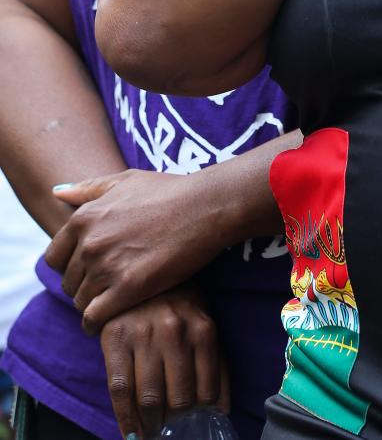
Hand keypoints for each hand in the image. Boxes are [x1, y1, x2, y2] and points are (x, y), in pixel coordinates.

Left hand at [45, 169, 227, 333]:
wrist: (206, 206)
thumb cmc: (170, 190)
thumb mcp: (126, 180)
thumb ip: (88, 188)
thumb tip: (57, 192)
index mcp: (84, 218)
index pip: (54, 257)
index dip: (70, 265)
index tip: (88, 269)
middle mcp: (89, 244)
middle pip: (68, 282)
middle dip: (83, 286)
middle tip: (106, 286)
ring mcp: (107, 267)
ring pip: (81, 301)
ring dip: (93, 304)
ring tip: (113, 301)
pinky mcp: (128, 289)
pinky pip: (95, 318)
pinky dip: (97, 323)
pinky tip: (111, 320)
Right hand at [100, 285, 227, 439]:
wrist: (142, 271)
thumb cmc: (179, 304)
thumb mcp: (204, 324)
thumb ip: (216, 363)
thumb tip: (222, 409)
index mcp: (202, 329)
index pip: (206, 389)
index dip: (200, 413)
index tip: (195, 421)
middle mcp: (175, 331)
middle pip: (178, 397)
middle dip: (175, 420)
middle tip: (170, 426)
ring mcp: (143, 335)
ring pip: (149, 397)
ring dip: (151, 424)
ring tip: (152, 429)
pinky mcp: (116, 338)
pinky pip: (119, 390)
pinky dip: (126, 419)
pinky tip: (131, 432)